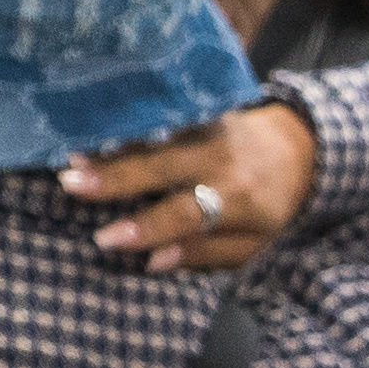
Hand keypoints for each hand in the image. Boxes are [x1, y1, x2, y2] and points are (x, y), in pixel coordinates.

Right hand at [60, 101, 315, 269]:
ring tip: (72, 153)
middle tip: (70, 184)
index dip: (147, 228)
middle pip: (163, 167)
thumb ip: (205, 254)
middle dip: (115, 176)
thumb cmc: (267, 208)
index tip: (106, 239)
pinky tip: (92, 123)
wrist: (298, 150)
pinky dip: (126, 119)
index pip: (187, 214)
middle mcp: (222, 159)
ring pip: (156, 135)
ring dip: (112, 143)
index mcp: (239, 199)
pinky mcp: (202, 106)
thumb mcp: (252, 244)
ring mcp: (210, 127)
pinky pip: (161, 112)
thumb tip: (153, 261)